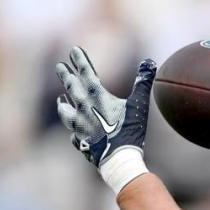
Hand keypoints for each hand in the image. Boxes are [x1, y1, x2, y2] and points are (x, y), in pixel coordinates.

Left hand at [55, 47, 155, 193]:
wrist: (118, 160)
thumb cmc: (130, 132)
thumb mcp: (139, 106)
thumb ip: (142, 83)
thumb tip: (150, 62)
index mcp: (96, 98)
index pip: (86, 74)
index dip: (80, 60)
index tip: (73, 50)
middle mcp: (83, 110)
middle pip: (72, 89)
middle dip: (66, 76)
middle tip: (59, 66)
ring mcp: (79, 127)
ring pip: (65, 112)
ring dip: (63, 104)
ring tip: (60, 100)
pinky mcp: (81, 142)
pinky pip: (74, 135)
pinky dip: (74, 131)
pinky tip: (74, 132)